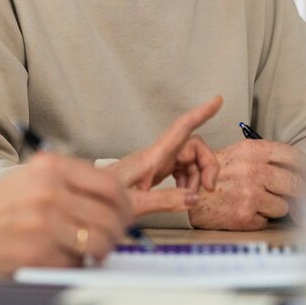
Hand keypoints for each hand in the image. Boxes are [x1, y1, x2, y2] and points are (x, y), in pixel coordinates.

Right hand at [0, 152, 131, 274]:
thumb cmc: (1, 205)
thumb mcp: (36, 177)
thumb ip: (73, 180)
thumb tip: (114, 196)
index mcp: (52, 169)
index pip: (109, 185)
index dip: (125, 203)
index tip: (125, 212)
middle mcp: (51, 193)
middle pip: (110, 216)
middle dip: (118, 230)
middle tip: (114, 234)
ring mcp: (46, 225)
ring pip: (99, 242)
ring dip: (103, 249)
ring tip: (94, 250)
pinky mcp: (40, 254)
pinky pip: (77, 262)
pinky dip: (77, 263)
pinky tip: (67, 256)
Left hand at [105, 96, 222, 214]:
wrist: (88, 200)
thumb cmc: (103, 199)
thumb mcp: (135, 203)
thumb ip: (166, 200)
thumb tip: (195, 198)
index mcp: (152, 156)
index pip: (181, 128)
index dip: (201, 113)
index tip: (217, 101)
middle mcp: (156, 155)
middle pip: (193, 147)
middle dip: (207, 164)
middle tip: (209, 188)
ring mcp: (155, 162)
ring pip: (189, 160)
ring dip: (197, 177)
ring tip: (191, 197)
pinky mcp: (154, 171)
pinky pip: (180, 169)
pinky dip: (188, 182)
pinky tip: (182, 195)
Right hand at [187, 139, 303, 229]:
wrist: (189, 194)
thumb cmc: (214, 174)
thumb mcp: (238, 153)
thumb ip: (265, 157)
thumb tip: (298, 169)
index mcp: (252, 151)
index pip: (293, 157)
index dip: (304, 167)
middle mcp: (253, 171)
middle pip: (296, 184)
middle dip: (297, 191)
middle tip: (294, 194)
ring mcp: (250, 194)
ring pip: (284, 206)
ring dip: (276, 207)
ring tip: (260, 202)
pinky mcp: (246, 215)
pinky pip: (268, 221)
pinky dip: (260, 218)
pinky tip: (247, 211)